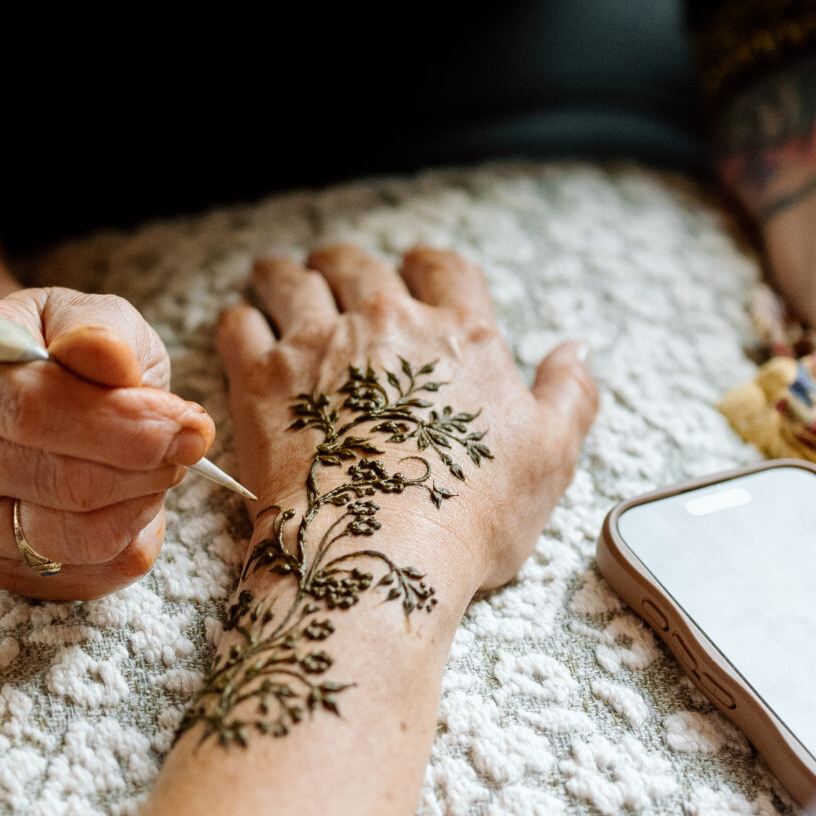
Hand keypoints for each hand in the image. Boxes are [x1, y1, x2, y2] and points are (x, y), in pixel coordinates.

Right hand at [0, 287, 214, 599]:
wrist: (4, 390)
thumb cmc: (49, 344)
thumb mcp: (75, 311)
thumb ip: (96, 328)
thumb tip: (110, 359)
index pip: (29, 408)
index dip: (118, 421)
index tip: (185, 420)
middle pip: (54, 479)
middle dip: (141, 465)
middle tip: (188, 443)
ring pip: (65, 537)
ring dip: (138, 504)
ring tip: (162, 468)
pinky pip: (80, 575)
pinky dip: (126, 539)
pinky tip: (133, 500)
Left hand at [217, 243, 596, 606]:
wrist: (379, 552)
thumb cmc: (470, 516)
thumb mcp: (550, 458)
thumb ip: (568, 394)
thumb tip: (576, 349)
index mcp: (461, 337)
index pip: (444, 268)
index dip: (427, 266)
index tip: (413, 273)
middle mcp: (387, 323)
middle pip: (357, 263)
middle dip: (345, 265)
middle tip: (333, 276)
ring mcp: (319, 345)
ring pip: (290, 278)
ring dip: (284, 275)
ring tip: (275, 280)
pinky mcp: (261, 379)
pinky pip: (239, 322)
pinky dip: (239, 318)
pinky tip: (241, 326)